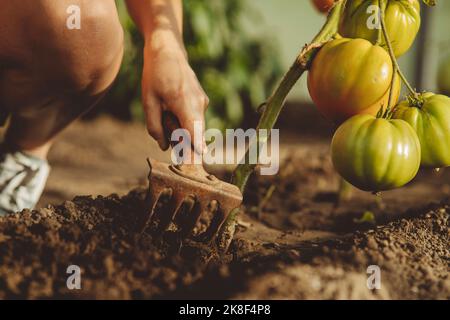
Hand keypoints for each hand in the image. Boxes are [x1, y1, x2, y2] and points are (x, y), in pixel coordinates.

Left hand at [141, 32, 208, 152]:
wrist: (168, 49)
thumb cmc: (156, 74)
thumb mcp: (148, 101)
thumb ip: (155, 126)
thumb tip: (164, 146)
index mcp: (184, 104)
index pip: (194, 134)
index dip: (195, 152)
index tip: (196, 167)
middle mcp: (198, 105)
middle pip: (194, 135)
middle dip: (181, 140)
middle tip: (166, 128)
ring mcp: (202, 102)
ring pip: (194, 127)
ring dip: (181, 128)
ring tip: (166, 109)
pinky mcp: (202, 101)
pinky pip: (194, 119)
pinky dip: (184, 120)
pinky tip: (172, 106)